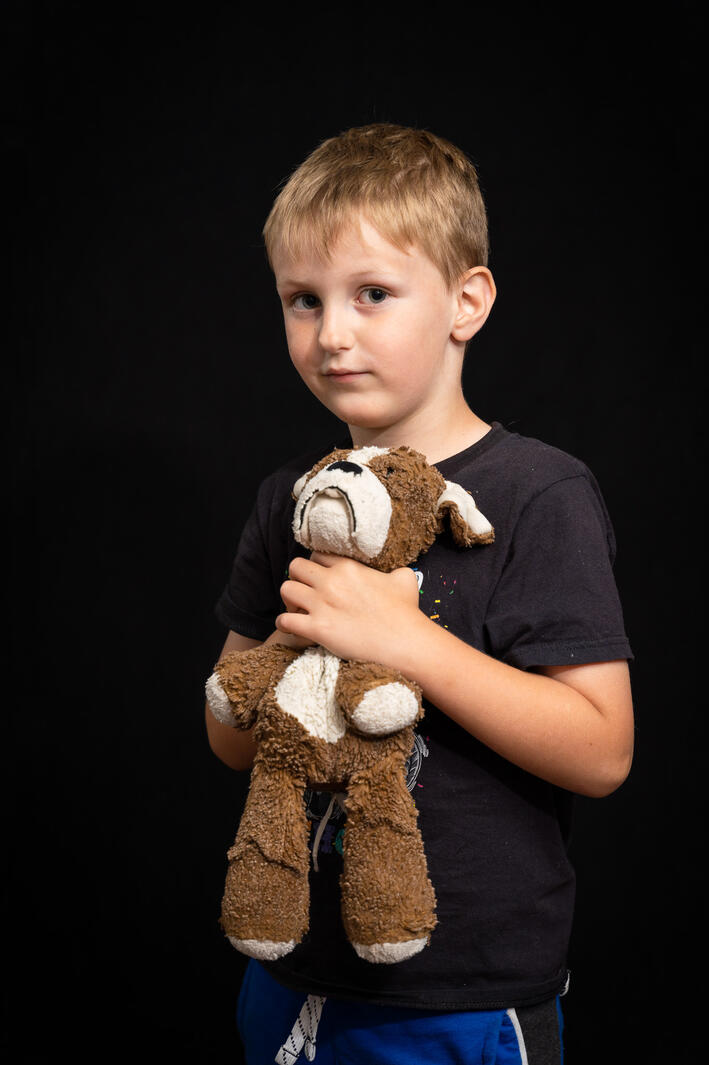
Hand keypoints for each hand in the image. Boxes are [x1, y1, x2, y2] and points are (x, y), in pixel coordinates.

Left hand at [276, 553, 420, 666]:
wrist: (404, 643)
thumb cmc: (405, 613)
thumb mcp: (404, 580)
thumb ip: (396, 571)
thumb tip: (398, 572)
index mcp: (348, 567)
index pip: (318, 554)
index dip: (317, 566)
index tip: (320, 578)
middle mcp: (331, 582)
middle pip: (296, 566)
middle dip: (298, 578)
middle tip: (307, 593)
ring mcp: (322, 605)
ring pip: (286, 589)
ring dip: (289, 600)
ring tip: (298, 610)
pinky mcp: (317, 629)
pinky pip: (285, 620)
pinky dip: (284, 624)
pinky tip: (292, 628)